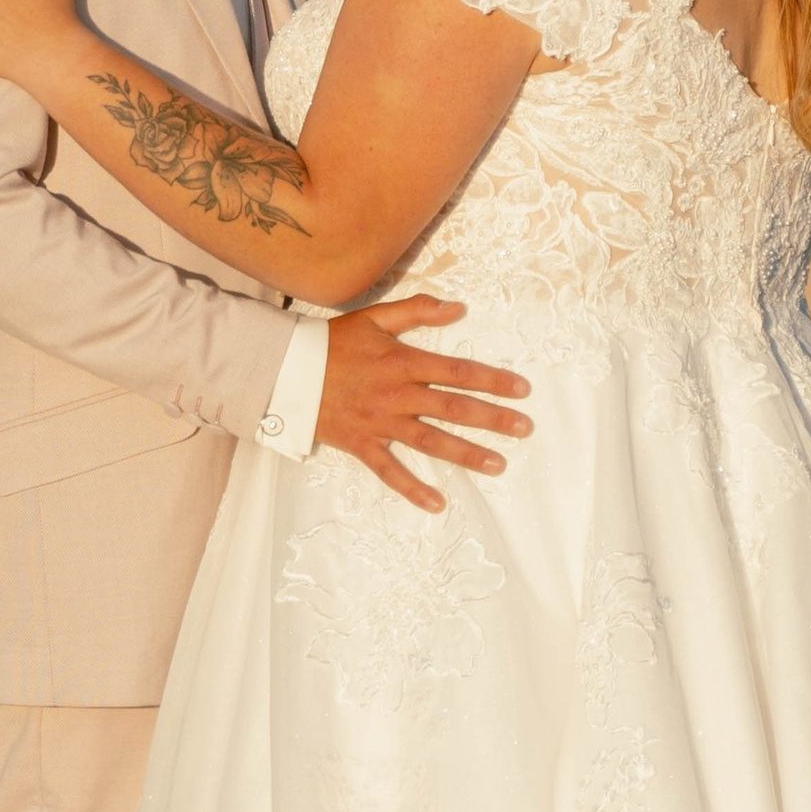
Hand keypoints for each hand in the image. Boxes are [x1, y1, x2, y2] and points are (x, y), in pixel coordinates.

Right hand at [316, 297, 530, 512]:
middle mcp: (397, 395)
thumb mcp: (375, 318)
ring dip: (466, 454)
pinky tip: (437, 504)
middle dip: (492, 419)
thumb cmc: (332, 342)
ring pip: (431, 441)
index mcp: (403, 362)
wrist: (286, 370)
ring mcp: (381, 423)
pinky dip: (412, 489)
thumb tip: (458, 308)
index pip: (458, 372)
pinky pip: (390, 472)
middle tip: (524, 429)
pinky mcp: (362, 445)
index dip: (493, 380)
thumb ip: (417, 311)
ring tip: (498, 464)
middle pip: (454, 408)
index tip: (522, 390)